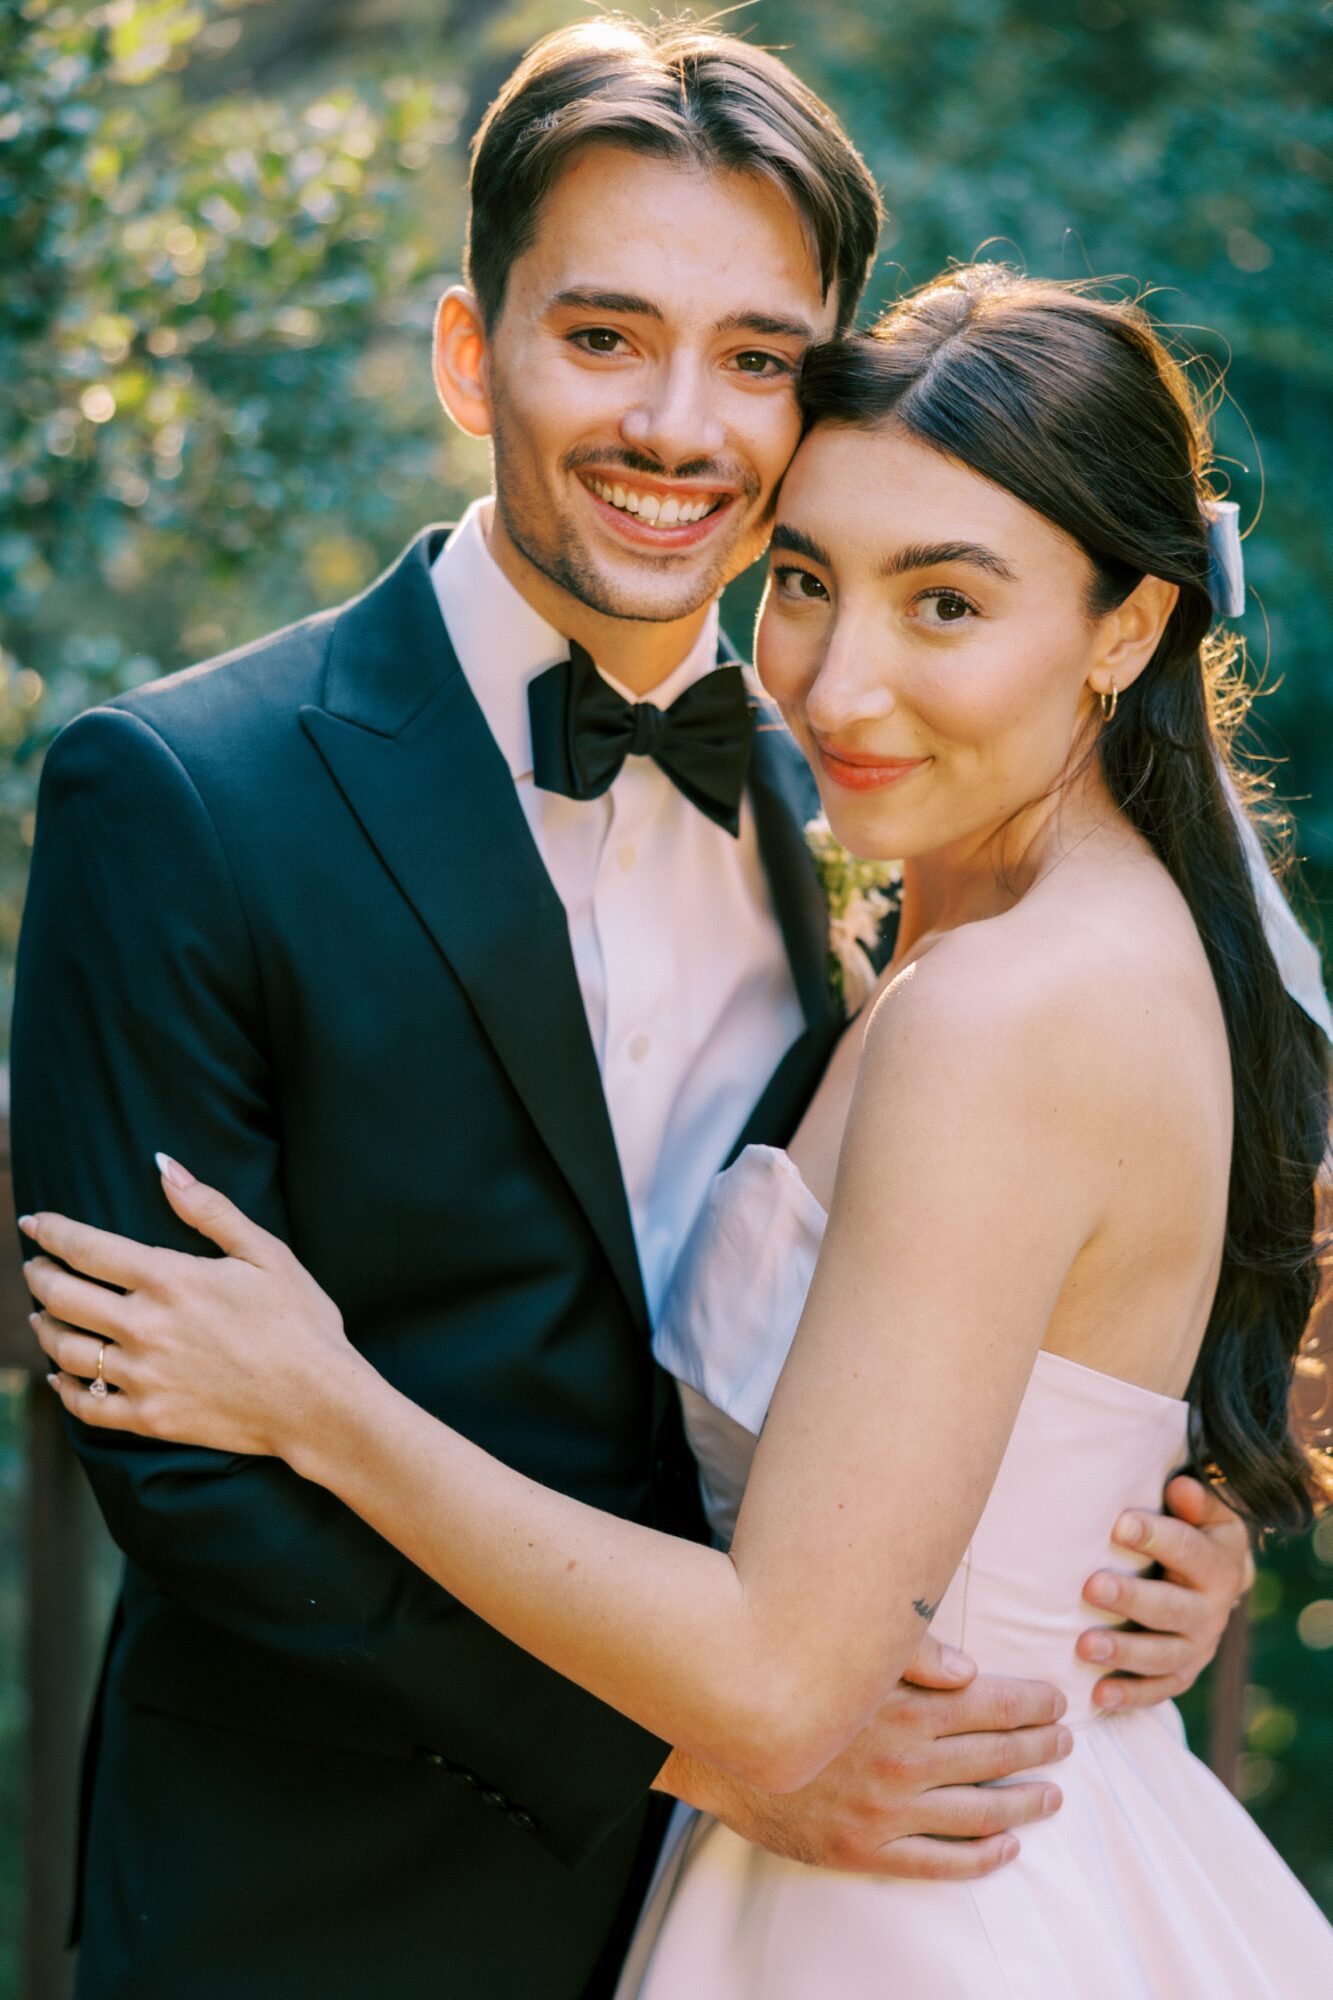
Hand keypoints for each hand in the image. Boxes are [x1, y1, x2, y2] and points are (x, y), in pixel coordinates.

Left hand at [22, 1157, 352, 1458]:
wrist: (317, 1401)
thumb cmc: (299, 1322)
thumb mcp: (265, 1253)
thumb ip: (208, 1209)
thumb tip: (163, 1166)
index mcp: (169, 1280)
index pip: (86, 1248)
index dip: (52, 1232)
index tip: (33, 1223)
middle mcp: (144, 1327)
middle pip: (62, 1296)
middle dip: (39, 1275)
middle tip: (34, 1266)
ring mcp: (142, 1376)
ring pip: (65, 1350)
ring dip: (44, 1328)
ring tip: (41, 1316)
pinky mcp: (148, 1418)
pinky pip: (86, 1406)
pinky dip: (63, 1390)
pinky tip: (60, 1378)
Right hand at [656, 1635, 1070, 1880]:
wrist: (719, 1746)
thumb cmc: (788, 1688)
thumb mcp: (847, 1655)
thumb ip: (913, 1656)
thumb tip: (971, 1668)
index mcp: (906, 1708)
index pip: (993, 1707)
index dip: (1033, 1705)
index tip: (1057, 1702)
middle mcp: (905, 1762)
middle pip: (995, 1757)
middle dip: (1039, 1748)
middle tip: (1066, 1743)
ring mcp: (888, 1812)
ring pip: (979, 1812)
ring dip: (1023, 1803)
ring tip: (1050, 1796)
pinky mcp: (866, 1849)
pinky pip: (939, 1863)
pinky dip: (980, 1858)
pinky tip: (1005, 1848)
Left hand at [1078, 1474, 1252, 1709]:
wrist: (1215, 1581)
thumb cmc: (1195, 1532)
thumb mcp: (1205, 1512)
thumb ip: (1196, 1499)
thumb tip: (1181, 1487)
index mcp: (1221, 1565)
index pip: (1188, 1550)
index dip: (1155, 1536)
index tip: (1118, 1524)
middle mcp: (1214, 1611)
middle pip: (1173, 1608)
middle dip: (1132, 1598)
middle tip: (1091, 1587)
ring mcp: (1199, 1647)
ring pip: (1163, 1655)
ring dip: (1124, 1652)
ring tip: (1084, 1645)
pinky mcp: (1182, 1674)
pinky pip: (1159, 1690)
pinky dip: (1130, 1695)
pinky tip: (1098, 1694)